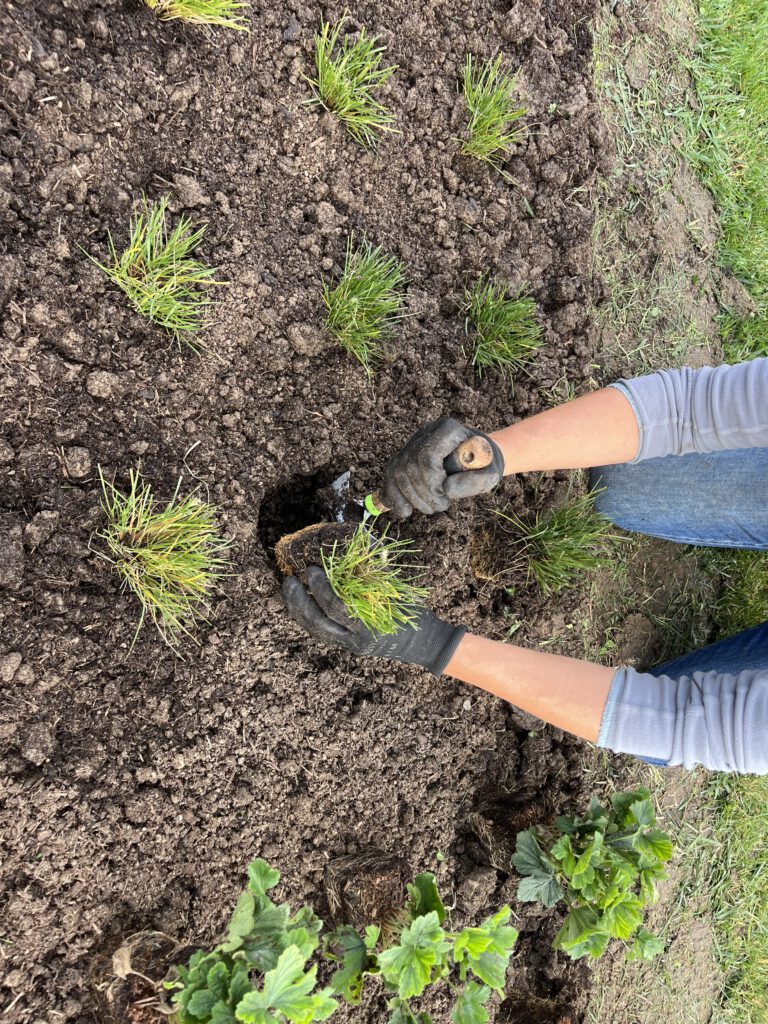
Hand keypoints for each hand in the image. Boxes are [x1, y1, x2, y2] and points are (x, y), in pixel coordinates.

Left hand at [282, 566, 465, 674]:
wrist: (424, 645)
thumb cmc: (413, 613)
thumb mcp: (398, 592)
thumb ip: (376, 574)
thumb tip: (359, 544)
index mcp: (369, 626)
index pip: (337, 608)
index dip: (321, 589)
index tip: (312, 569)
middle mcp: (355, 640)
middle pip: (318, 623)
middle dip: (299, 602)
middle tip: (289, 580)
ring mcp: (348, 645)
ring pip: (314, 630)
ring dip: (297, 609)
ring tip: (288, 588)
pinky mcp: (345, 645)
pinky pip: (320, 631)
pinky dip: (307, 616)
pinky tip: (299, 601)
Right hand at [381, 418, 503, 518]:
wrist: (476, 460)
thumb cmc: (484, 466)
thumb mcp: (490, 474)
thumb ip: (476, 481)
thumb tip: (447, 489)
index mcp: (448, 429)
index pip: (428, 453)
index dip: (432, 479)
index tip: (445, 494)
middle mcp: (426, 432)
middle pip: (412, 464)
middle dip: (424, 493)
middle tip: (441, 505)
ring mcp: (412, 444)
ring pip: (399, 471)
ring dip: (413, 498)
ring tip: (431, 507)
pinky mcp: (403, 458)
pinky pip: (390, 477)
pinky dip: (395, 497)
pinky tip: (405, 511)